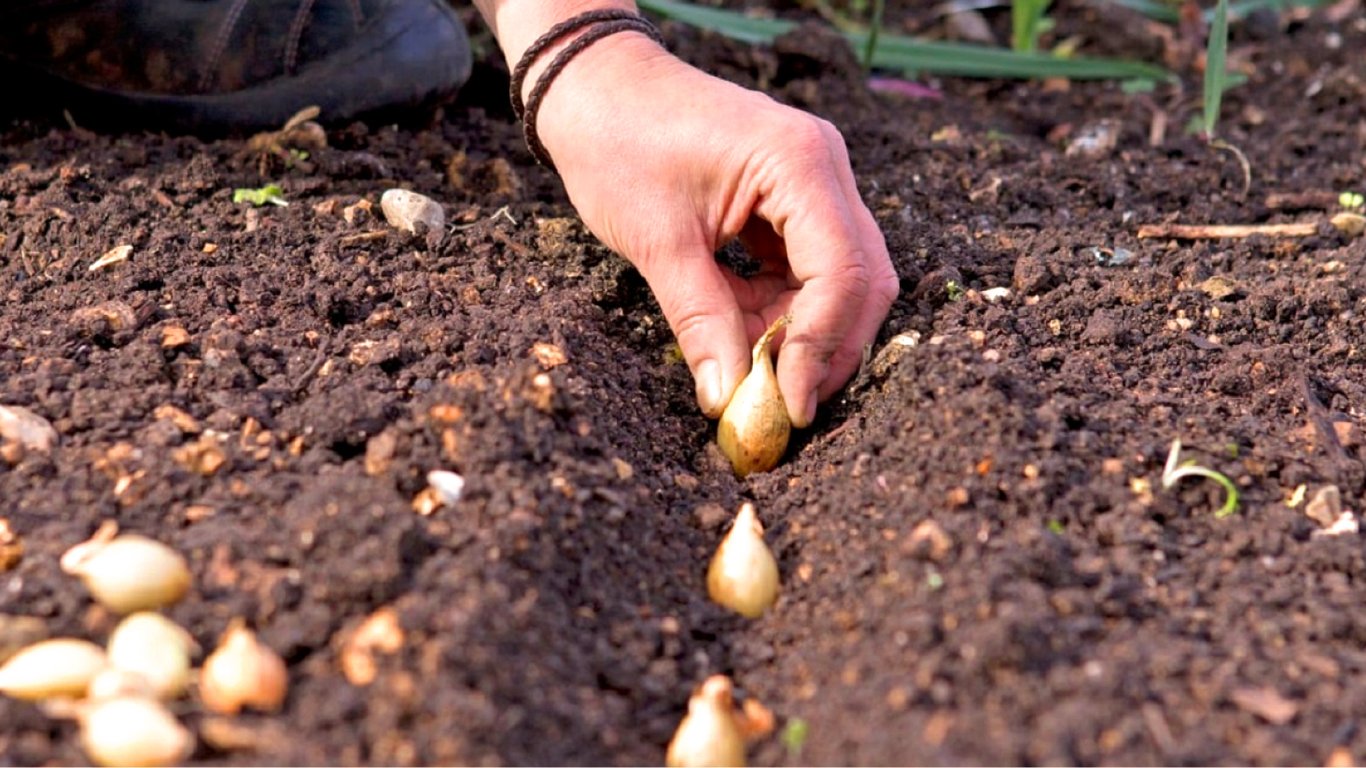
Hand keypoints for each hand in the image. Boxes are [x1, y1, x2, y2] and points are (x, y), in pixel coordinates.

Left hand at [535, 34, 897, 425]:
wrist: (595, 88)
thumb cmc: (619, 144)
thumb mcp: (658, 241)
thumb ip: (700, 321)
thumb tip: (727, 399)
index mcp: (799, 164)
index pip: (842, 273)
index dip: (822, 348)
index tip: (789, 406)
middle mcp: (823, 168)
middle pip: (859, 279)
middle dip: (825, 348)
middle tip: (782, 405)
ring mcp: (812, 182)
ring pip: (838, 280)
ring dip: (799, 333)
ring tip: (745, 368)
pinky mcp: (791, 200)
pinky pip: (806, 269)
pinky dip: (779, 309)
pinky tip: (738, 331)